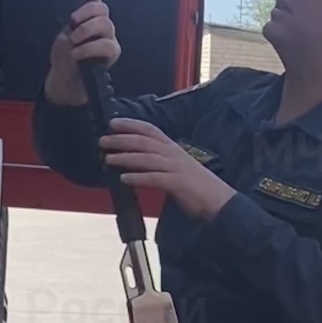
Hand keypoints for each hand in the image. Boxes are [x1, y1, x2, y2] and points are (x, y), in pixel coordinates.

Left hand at [45, 0, 120, 105]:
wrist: (65, 82)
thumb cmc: (65, 59)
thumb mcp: (63, 37)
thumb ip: (75, 21)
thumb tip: (85, 6)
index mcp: (89, 21)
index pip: (96, 4)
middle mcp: (102, 28)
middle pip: (103, 10)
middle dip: (87, 13)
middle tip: (72, 23)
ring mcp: (109, 40)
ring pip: (107, 25)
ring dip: (87, 30)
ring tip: (74, 41)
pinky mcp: (112, 55)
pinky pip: (107, 45)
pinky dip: (90, 47)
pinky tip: (78, 52)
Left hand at [98, 119, 233, 221]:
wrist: (218, 199)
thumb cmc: (195, 184)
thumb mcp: (176, 166)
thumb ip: (157, 161)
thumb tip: (133, 159)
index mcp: (172, 148)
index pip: (150, 130)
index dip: (131, 125)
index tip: (112, 123)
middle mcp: (173, 154)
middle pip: (144, 142)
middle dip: (121, 140)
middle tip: (102, 141)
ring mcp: (175, 168)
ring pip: (147, 158)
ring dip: (125, 158)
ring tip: (108, 159)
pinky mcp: (177, 183)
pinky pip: (154, 178)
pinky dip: (138, 177)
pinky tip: (124, 179)